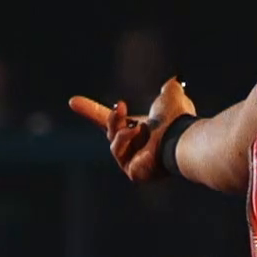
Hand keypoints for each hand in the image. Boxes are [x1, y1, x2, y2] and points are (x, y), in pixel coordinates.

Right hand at [69, 77, 195, 181]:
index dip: (91, 111)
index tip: (72, 101)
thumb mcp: (171, 96)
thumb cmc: (179, 119)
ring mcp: (133, 162)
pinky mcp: (134, 173)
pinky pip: (119, 152)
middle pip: (110, 132)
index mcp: (140, 130)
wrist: (184, 136)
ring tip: (137, 127)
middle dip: (113, 119)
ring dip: (122, 130)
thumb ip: (168, 89)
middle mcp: (136, 147)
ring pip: (113, 142)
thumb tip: (172, 82)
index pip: (111, 121)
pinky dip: (126, 139)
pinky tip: (139, 134)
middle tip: (122, 108)